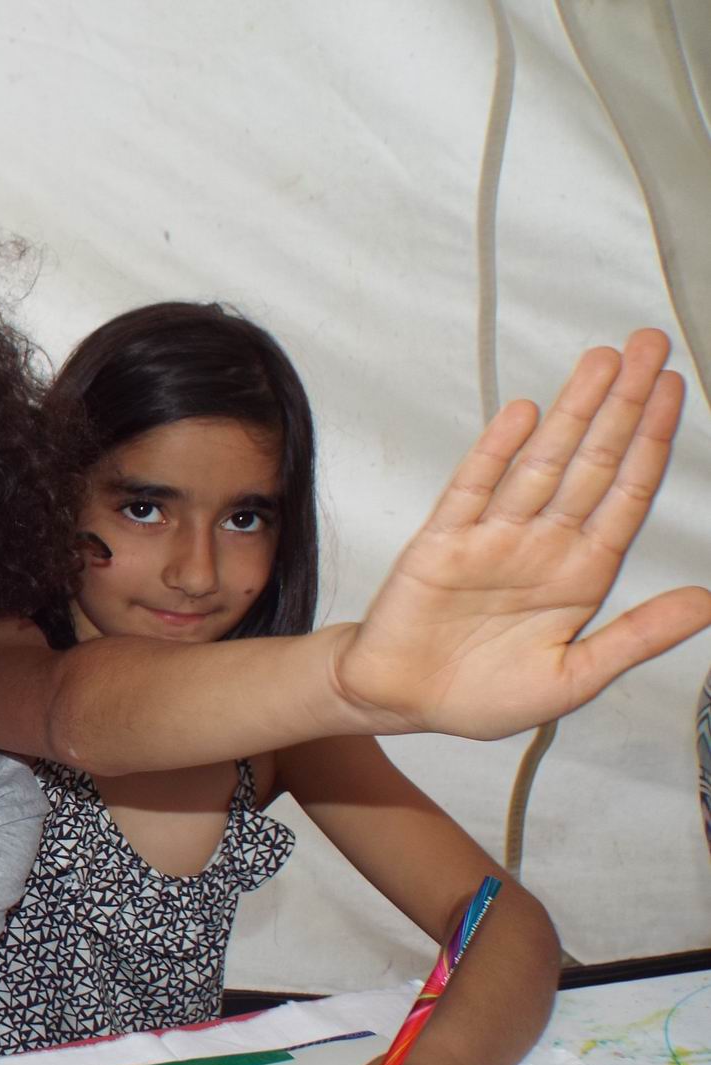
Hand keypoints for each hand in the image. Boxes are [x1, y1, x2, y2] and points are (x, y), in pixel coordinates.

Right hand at [334, 329, 710, 738]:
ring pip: (541, 462)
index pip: (626, 493)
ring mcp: (492, 537)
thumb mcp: (572, 680)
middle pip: (592, 461)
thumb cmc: (480, 695)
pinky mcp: (442, 541)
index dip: (651, 442)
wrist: (400, 701)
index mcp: (579, 574)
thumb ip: (635, 638)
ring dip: (572, 411)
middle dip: (622, 403)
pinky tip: (523, 417)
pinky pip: (474, 488)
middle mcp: (541, 544)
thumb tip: (704, 604)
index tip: (672, 391)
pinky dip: (497, 451)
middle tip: (647, 347)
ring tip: (601, 362)